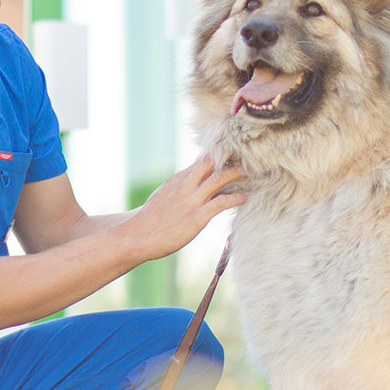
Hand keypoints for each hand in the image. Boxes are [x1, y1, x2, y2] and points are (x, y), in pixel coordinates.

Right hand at [120, 155, 245, 261]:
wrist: (138, 236)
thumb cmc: (150, 220)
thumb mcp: (163, 196)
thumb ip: (178, 188)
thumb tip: (189, 184)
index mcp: (177, 180)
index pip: (201, 160)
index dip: (218, 155)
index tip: (234, 154)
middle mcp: (185, 185)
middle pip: (211, 162)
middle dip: (228, 158)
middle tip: (247, 156)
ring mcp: (191, 200)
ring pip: (219, 178)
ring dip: (236, 174)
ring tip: (252, 173)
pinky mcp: (197, 216)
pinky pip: (221, 202)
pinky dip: (236, 198)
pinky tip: (246, 196)